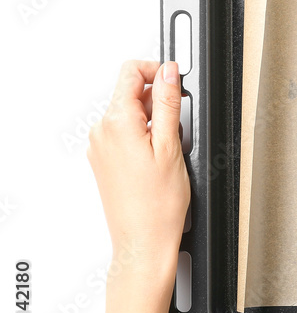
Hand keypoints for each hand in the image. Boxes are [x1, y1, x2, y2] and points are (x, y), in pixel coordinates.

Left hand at [86, 60, 190, 273]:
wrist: (143, 241)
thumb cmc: (158, 205)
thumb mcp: (171, 146)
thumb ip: (169, 103)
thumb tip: (169, 72)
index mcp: (116, 123)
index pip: (131, 72)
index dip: (158, 70)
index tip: (177, 81)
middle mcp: (102, 131)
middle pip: (132, 93)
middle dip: (160, 101)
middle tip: (181, 127)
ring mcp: (101, 146)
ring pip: (131, 114)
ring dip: (155, 121)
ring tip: (171, 149)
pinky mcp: (105, 159)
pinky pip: (125, 133)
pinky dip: (145, 136)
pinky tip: (160, 158)